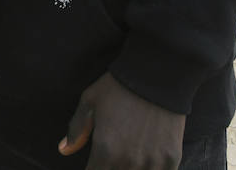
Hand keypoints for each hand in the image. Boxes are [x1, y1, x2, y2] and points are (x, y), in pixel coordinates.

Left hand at [58, 72, 184, 168]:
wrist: (157, 75)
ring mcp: (152, 161)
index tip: (96, 162)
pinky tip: (146, 159)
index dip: (93, 169)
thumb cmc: (118, 86)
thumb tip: (64, 150)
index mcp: (105, 149)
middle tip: (112, 153)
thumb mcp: (90, 101)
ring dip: (130, 169)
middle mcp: (128, 160)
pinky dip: (152, 169)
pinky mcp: (171, 158)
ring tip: (129, 156)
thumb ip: (76, 128)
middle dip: (111, 168)